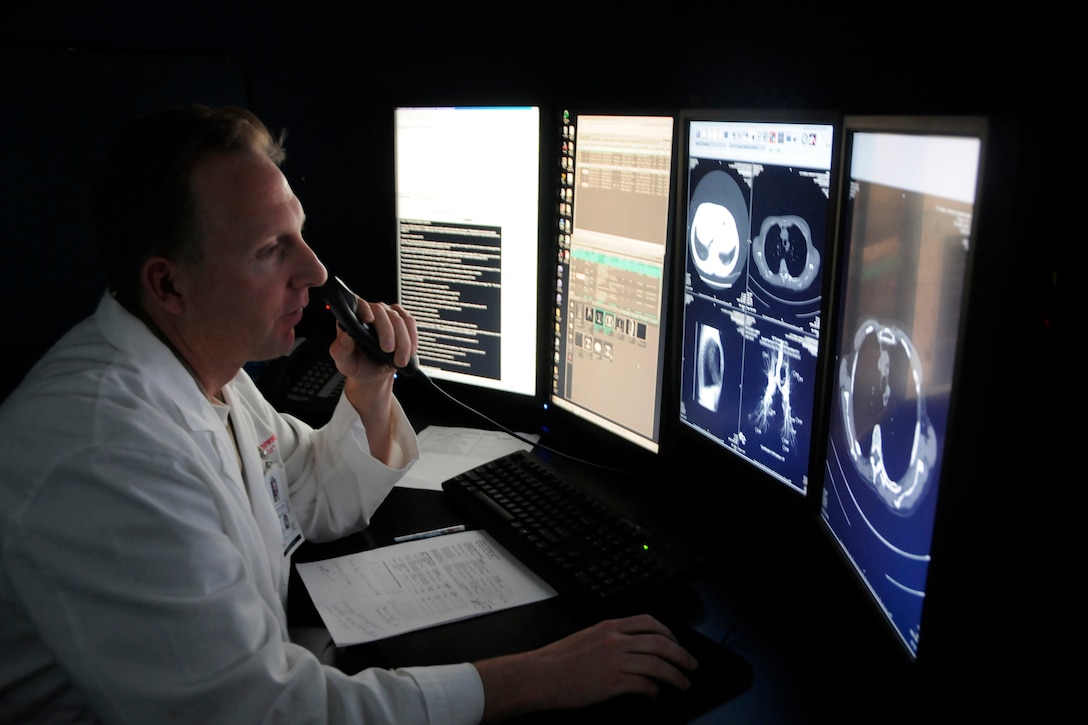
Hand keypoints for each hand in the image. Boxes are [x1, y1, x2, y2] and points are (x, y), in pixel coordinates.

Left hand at [328, 297, 417, 380]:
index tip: (369, 320)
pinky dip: (412, 337)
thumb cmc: (358, 365)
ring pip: (399, 318)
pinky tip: (410, 350)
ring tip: (400, 359)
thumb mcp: (344, 362)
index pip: (358, 305)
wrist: (374, 373)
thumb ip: (340, 350)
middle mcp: (370, 312)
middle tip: (389, 350)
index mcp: (352, 318)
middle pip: (381, 312)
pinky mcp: (401, 320)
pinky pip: (409, 322)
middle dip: (388, 332)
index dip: (364, 310)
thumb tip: (345, 335)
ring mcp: (387, 315)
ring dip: (403, 340)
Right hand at [474, 614, 697, 721]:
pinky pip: (644, 685)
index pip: (648, 622)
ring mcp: (614, 661)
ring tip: (683, 684)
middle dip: (681, 655)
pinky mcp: (612, 683)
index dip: (668, 633)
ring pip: (658, 665)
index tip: (675, 642)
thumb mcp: (585, 638)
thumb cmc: (555, 661)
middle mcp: (615, 641)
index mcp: (608, 627)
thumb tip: (627, 647)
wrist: (538, 676)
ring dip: (676, 676)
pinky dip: (655, 691)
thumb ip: (607, 638)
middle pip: (660, 643)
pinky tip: (655, 696)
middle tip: (691, 665)